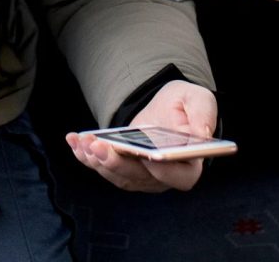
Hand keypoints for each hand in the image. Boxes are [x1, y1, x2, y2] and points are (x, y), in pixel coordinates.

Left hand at [65, 81, 218, 192]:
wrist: (165, 108)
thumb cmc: (184, 105)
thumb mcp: (198, 99)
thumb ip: (204, 114)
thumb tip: (202, 133)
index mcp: (189, 165)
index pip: (179, 177)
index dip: (162, 170)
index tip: (146, 156)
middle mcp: (165, 178)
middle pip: (140, 178)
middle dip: (116, 163)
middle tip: (97, 146)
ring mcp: (143, 178)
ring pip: (118, 176)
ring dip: (97, 160)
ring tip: (82, 141)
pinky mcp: (124, 171)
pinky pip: (105, 169)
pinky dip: (87, 157)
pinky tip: (75, 142)